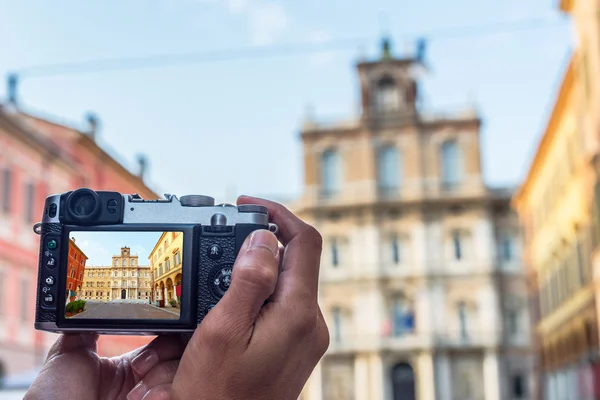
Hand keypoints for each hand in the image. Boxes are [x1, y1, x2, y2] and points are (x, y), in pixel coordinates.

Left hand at [25, 333, 188, 399]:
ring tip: (132, 394)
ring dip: (159, 377)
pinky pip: (180, 393)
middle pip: (180, 353)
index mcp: (129, 368)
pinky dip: (164, 392)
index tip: (158, 332)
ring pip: (182, 372)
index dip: (164, 334)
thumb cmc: (53, 398)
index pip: (164, 341)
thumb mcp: (69, 354)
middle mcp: (146, 383)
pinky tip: (142, 399)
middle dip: (165, 352)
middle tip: (137, 368)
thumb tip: (92, 303)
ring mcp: (153, 397)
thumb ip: (87, 327)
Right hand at [129, 196, 329, 399]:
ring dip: (257, 266)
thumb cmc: (217, 395)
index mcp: (298, 313)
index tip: (247, 204)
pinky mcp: (296, 344)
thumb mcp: (223, 332)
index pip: (304, 241)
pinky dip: (259, 289)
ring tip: (221, 269)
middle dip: (262, 240)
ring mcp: (306, 335)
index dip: (278, 214)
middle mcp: (310, 322)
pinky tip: (230, 297)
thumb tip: (264, 236)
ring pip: (287, 280)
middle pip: (296, 259)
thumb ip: (249, 280)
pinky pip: (281, 302)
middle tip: (225, 235)